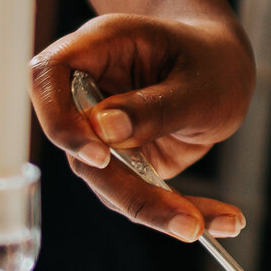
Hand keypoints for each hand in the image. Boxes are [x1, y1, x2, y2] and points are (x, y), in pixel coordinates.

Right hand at [29, 14, 254, 243]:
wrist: (223, 69)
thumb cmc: (212, 59)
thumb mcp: (200, 83)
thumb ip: (155, 107)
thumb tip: (104, 130)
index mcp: (100, 47)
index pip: (47, 76)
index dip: (60, 120)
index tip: (100, 155)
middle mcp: (91, 91)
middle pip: (80, 148)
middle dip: (131, 193)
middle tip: (187, 223)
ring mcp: (102, 131)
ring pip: (107, 183)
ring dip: (158, 210)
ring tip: (221, 222)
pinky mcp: (121, 160)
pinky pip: (136, 194)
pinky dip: (175, 211)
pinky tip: (222, 220)